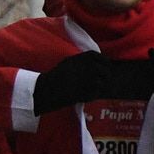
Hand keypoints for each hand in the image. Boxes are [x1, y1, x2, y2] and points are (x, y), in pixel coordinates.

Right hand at [32, 52, 153, 115]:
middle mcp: (90, 67)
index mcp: (85, 57)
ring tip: (87, 89)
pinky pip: (96, 94)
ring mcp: (90, 80)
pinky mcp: (88, 92)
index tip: (104, 68)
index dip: (105, 64)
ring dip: (97, 87)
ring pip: (102, 84)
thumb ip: (84, 60)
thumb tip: (98, 62)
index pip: (103, 59)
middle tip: (99, 81)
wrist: (47, 89)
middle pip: (106, 72)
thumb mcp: (69, 61)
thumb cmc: (57, 75)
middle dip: (104, 77)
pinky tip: (82, 95)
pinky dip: (91, 96)